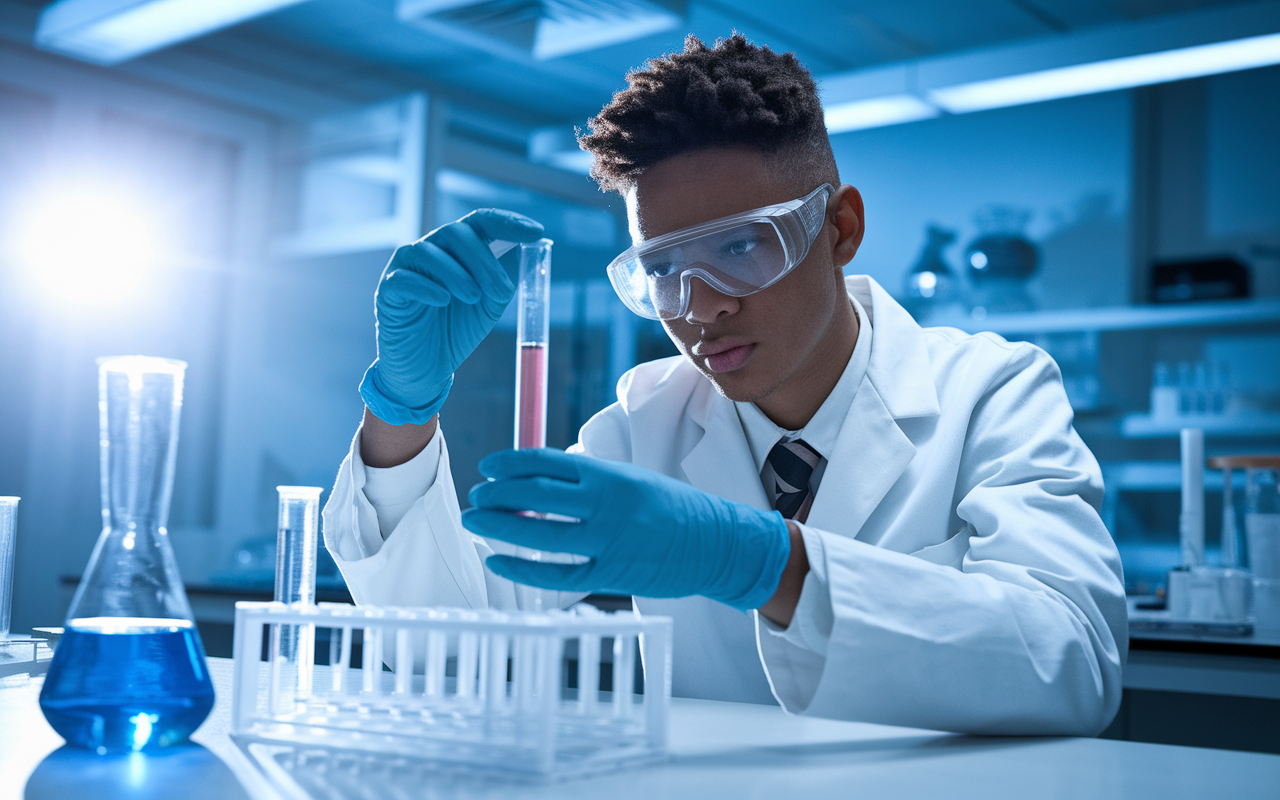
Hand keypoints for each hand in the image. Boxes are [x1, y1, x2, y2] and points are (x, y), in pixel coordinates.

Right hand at [360, 209, 543, 424]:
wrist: (425, 368)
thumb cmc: (455, 330)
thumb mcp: (489, 305)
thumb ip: (503, 280)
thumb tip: (525, 256)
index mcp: (458, 250)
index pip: (481, 223)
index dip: (508, 222)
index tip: (536, 232)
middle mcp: (431, 250)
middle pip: (455, 233)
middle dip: (483, 260)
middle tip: (502, 291)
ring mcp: (405, 268)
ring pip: (428, 251)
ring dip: (457, 273)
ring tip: (473, 298)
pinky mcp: (388, 291)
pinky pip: (404, 279)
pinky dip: (426, 287)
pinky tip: (443, 300)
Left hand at [461, 449, 790, 610]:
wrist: (714, 543)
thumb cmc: (669, 508)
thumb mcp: (630, 479)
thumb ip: (587, 481)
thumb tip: (533, 480)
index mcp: (610, 476)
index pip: (547, 463)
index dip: (510, 464)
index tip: (488, 467)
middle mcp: (606, 506)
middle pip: (535, 496)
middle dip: (497, 495)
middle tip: (476, 496)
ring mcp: (607, 543)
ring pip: (538, 533)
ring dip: (499, 526)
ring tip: (477, 520)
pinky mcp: (609, 575)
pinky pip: (555, 573)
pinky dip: (521, 567)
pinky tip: (498, 559)